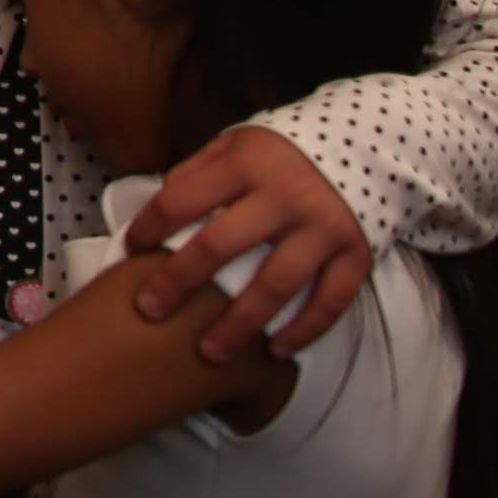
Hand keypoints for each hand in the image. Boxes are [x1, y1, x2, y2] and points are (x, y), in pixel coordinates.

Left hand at [126, 123, 373, 361]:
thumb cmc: (284, 153)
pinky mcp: (356, 254)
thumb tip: (156, 211)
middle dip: (180, 283)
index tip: (130, 253)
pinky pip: (330, 302)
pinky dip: (303, 331)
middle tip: (150, 312)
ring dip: (240, 324)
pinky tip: (275, 351)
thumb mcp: (236, 144)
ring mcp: (323, 228)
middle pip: (221, 246)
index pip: (182, 199)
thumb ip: (198, 173)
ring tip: (210, 353)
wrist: (367, 145)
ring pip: (276, 285)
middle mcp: (285, 196)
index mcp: (245, 164)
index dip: (150, 228)